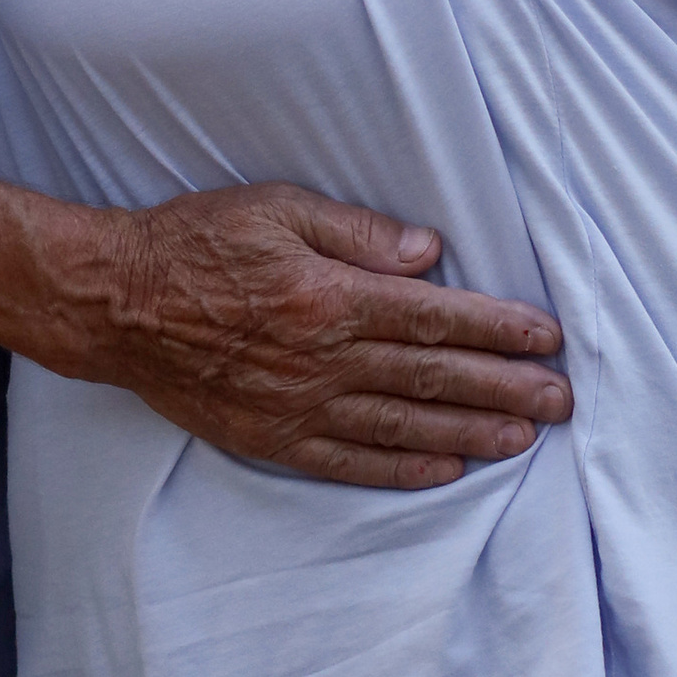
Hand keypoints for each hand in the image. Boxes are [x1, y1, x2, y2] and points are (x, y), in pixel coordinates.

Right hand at [75, 185, 571, 492]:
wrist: (115, 304)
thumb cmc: (193, 243)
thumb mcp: (276, 208)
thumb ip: (357, 233)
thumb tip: (428, 255)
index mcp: (331, 298)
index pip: (437, 317)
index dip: (500, 329)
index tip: (547, 338)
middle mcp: (323, 360)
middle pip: (434, 377)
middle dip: (506, 388)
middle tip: (561, 399)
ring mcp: (298, 406)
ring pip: (404, 425)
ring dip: (471, 432)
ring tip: (523, 437)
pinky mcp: (272, 437)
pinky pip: (351, 461)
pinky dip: (404, 468)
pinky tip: (446, 468)